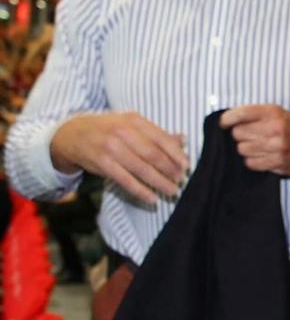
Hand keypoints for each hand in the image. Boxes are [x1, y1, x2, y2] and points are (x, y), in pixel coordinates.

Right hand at [50, 112, 189, 204]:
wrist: (74, 133)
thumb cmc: (109, 129)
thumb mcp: (131, 124)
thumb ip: (156, 133)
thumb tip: (183, 139)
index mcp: (134, 120)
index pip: (160, 138)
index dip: (175, 153)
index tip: (187, 165)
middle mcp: (124, 132)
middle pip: (152, 154)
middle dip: (169, 169)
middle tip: (181, 180)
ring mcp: (112, 148)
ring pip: (140, 168)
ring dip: (158, 182)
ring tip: (172, 191)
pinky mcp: (102, 163)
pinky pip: (125, 180)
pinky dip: (140, 191)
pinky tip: (151, 198)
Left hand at [219, 104, 289, 175]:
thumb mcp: (276, 112)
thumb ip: (255, 114)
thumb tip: (229, 119)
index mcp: (273, 112)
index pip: (242, 113)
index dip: (228, 118)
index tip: (223, 122)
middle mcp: (274, 129)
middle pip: (238, 134)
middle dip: (240, 134)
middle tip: (248, 134)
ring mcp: (276, 147)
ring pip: (243, 149)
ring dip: (246, 148)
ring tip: (257, 145)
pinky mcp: (278, 163)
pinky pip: (251, 163)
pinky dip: (252, 160)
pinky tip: (261, 155)